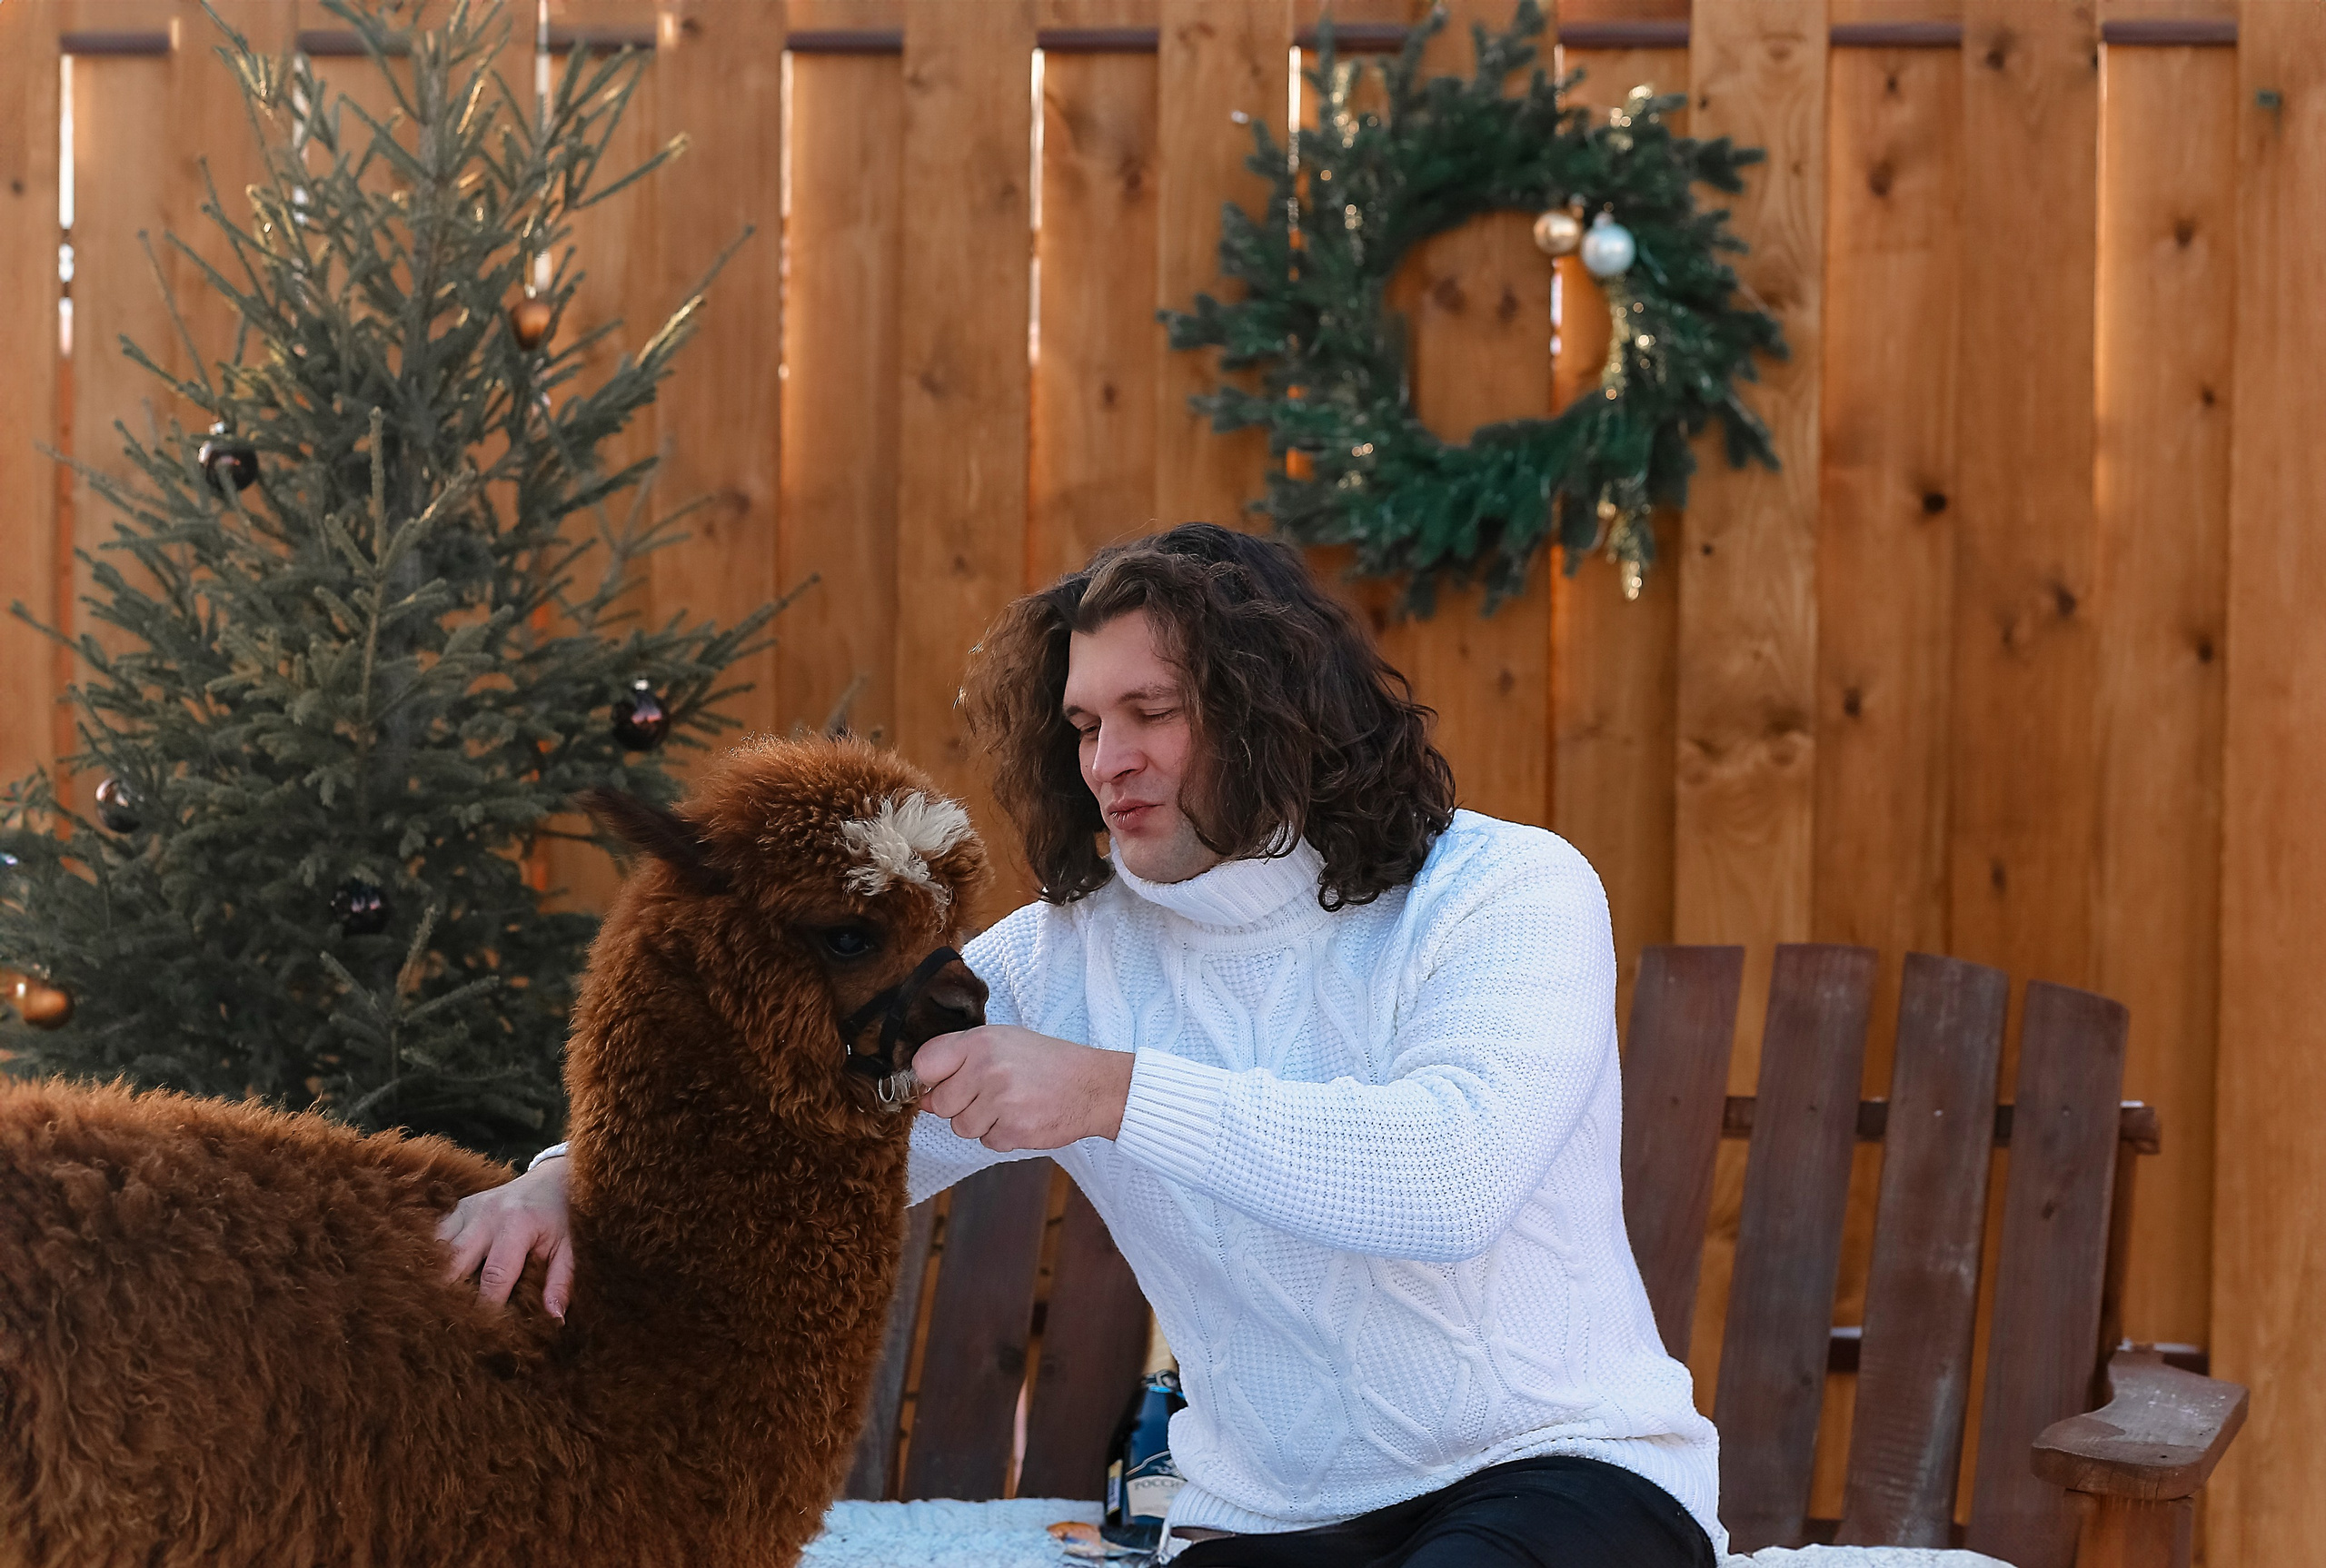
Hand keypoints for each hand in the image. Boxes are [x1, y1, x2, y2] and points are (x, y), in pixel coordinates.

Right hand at [437, 1155, 575, 1319]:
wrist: (553, 1179)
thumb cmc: (563, 1217)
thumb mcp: (570, 1248)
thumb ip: (562, 1282)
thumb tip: (554, 1320)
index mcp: (517, 1224)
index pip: (493, 1277)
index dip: (485, 1309)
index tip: (483, 1335)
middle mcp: (485, 1215)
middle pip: (452, 1264)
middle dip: (449, 1298)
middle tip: (448, 1328)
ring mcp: (466, 1209)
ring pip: (434, 1251)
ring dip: (433, 1280)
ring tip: (434, 1308)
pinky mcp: (456, 1209)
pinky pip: (432, 1238)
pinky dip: (429, 1260)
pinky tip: (430, 1282)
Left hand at [912, 1025, 1134, 1151]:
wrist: (1093, 1086)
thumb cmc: (1047, 1062)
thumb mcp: (1004, 1041)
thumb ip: (961, 1059)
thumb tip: (924, 1094)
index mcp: (980, 1042)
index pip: (924, 1064)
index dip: (930, 1079)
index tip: (944, 1083)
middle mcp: (987, 1069)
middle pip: (940, 1104)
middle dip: (960, 1105)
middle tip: (989, 1095)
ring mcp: (1000, 1102)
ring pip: (962, 1127)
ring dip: (981, 1123)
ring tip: (1009, 1105)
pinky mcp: (1013, 1130)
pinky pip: (987, 1142)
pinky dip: (1002, 1136)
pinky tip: (1022, 1118)